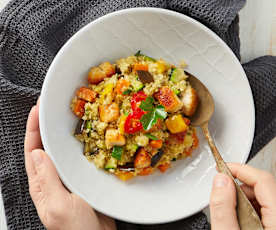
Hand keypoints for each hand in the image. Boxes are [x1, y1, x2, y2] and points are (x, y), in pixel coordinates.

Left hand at [24, 100, 115, 229]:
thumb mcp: (57, 207)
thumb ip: (46, 181)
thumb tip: (38, 153)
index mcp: (42, 184)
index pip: (32, 150)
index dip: (32, 129)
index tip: (37, 109)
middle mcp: (53, 177)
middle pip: (47, 145)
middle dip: (48, 125)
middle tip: (55, 106)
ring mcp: (69, 176)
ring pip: (64, 149)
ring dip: (65, 132)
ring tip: (73, 115)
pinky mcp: (84, 177)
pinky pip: (80, 156)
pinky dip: (83, 143)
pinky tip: (90, 135)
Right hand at [210, 163, 275, 229]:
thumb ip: (223, 207)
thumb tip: (220, 181)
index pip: (262, 179)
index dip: (239, 169)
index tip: (223, 168)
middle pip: (263, 186)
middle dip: (238, 186)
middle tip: (221, 191)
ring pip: (262, 197)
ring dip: (242, 198)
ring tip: (228, 211)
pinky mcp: (273, 225)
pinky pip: (264, 209)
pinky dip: (247, 208)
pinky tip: (237, 219)